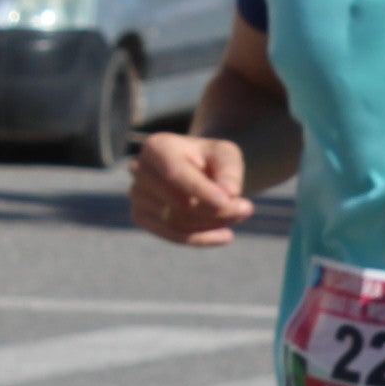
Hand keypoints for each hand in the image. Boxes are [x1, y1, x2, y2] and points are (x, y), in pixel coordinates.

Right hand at [130, 133, 251, 245]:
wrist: (196, 168)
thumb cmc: (211, 159)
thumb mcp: (226, 155)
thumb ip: (229, 170)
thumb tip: (229, 193)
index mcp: (157, 147)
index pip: (176, 174)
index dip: (200, 190)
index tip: (226, 201)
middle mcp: (140, 170)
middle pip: (178, 202)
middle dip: (215, 209)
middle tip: (247, 208)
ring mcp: (137, 194)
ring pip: (177, 221)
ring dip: (212, 223)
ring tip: (239, 214)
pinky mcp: (141, 216)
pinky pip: (172, 235)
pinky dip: (201, 238)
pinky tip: (225, 236)